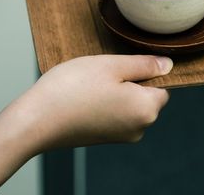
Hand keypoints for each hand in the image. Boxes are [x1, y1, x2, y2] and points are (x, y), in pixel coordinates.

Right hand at [18, 54, 171, 148]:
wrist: (35, 120)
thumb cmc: (71, 90)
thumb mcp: (110, 65)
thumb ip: (143, 65)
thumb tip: (167, 66)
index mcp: (147, 109)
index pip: (162, 84)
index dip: (142, 70)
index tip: (119, 65)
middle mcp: (139, 128)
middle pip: (145, 94)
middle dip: (127, 80)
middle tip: (100, 72)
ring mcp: (121, 136)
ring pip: (127, 102)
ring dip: (113, 90)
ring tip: (88, 84)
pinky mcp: (104, 138)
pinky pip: (113, 113)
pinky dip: (102, 102)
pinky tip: (82, 96)